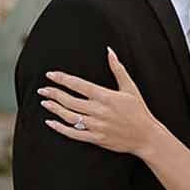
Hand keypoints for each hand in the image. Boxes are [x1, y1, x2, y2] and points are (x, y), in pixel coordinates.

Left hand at [40, 49, 155, 156]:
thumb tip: (109, 51)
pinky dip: (60, 128)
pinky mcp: (96, 138)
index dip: (62, 79)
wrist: (146, 136)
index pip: (78, 85)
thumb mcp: (130, 87)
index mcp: (105, 96)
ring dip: (55, 109)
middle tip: (42, 89)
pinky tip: (51, 122)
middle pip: (70, 101)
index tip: (50, 75)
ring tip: (45, 102)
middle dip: (54, 94)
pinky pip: (73, 133)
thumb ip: (118, 69)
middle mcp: (99, 111)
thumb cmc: (139, 111)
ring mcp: (96, 126)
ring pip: (69, 116)